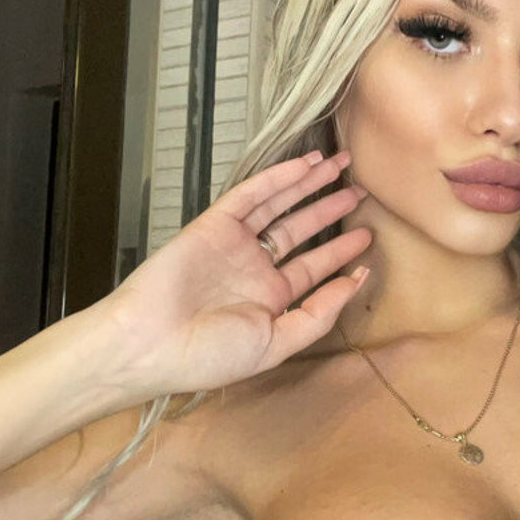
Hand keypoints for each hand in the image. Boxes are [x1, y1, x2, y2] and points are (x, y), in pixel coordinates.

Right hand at [96, 150, 371, 398]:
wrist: (150, 344)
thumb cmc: (209, 354)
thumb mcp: (277, 343)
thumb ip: (319, 313)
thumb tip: (357, 281)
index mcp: (270, 300)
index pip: (313, 268)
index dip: (341, 252)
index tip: (369, 238)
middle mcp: (254, 268)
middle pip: (301, 230)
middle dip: (330, 209)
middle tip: (361, 191)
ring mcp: (234, 244)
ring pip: (279, 205)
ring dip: (309, 184)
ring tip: (341, 165)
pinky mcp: (214, 224)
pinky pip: (251, 195)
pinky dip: (278, 178)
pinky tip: (305, 164)